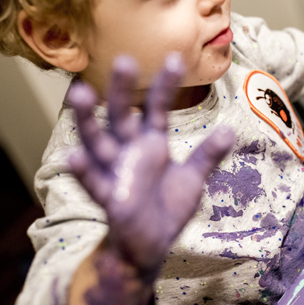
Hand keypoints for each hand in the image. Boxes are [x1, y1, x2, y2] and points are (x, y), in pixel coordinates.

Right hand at [68, 54, 234, 279]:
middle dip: (122, 90)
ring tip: (79, 93)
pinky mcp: (109, 198)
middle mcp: (129, 152)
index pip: (157, 108)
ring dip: (88, 119)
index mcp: (150, 143)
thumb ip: (208, 155)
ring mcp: (116, 173)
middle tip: (125, 61)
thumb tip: (230, 130)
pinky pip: (93, 182)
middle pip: (122, 115)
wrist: (150, 246)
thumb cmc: (166, 208)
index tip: (176, 58)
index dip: (166, 86)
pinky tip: (72, 156)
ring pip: (98, 141)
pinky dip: (83, 171)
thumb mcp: (193, 179)